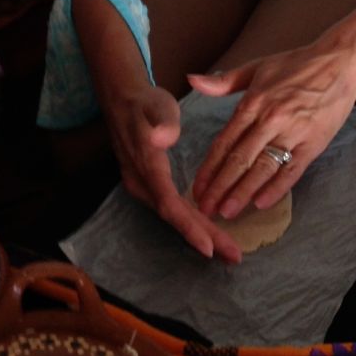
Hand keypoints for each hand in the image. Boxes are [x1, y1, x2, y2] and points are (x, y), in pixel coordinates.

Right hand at [99, 79, 242, 263]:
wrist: (122, 99)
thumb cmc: (145, 101)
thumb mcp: (157, 104)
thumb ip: (163, 122)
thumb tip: (161, 138)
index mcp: (146, 165)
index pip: (168, 203)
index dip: (189, 227)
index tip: (209, 247)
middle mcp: (141, 182)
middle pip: (174, 216)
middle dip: (203, 237)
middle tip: (234, 256)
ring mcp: (143, 185)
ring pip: (173, 214)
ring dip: (199, 232)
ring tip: (228, 250)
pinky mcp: (149, 184)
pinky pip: (171, 207)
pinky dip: (191, 221)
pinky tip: (209, 230)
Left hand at [188, 40, 355, 221]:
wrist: (339, 63)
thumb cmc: (296, 65)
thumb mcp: (256, 67)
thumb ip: (224, 81)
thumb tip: (192, 80)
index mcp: (253, 102)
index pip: (224, 142)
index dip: (208, 168)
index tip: (196, 188)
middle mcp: (269, 119)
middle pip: (239, 160)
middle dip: (219, 187)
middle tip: (204, 209)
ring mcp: (292, 133)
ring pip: (262, 168)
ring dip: (242, 192)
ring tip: (226, 212)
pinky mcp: (313, 143)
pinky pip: (292, 171)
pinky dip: (277, 188)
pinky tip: (261, 204)